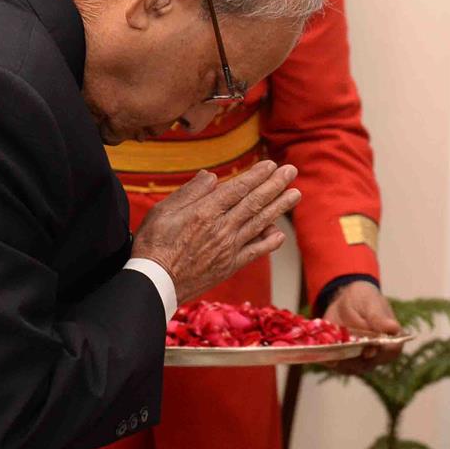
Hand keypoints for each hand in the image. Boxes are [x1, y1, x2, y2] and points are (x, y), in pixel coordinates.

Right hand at [133, 161, 300, 303]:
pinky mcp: (229, 265)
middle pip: (254, 202)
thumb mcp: (163, 210)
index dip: (257, 175)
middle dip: (275, 185)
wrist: (155, 283)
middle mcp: (222, 228)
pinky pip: (255, 251)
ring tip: (295, 194)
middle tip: (291, 171)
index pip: (238, 188)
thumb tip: (212, 176)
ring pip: (260, 223)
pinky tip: (280, 233)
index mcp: (205, 212)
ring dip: (279, 207)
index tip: (271, 165)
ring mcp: (228, 248)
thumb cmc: (153, 244)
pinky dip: (269, 242)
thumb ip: (190, 192)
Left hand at [323, 281, 402, 373]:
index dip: (380, 351)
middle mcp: (377, 356)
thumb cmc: (364, 300)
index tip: (369, 349)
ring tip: (330, 348)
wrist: (345, 302)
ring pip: (349, 367)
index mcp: (391, 340)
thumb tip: (394, 328)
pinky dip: (327, 358)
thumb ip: (379, 318)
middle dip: (354, 357)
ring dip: (339, 359)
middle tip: (343, 347)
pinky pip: (334, 364)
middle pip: (368, 364)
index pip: (390, 351)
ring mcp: (359, 361)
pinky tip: (320, 351)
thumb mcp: (371, 303)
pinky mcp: (343, 362)